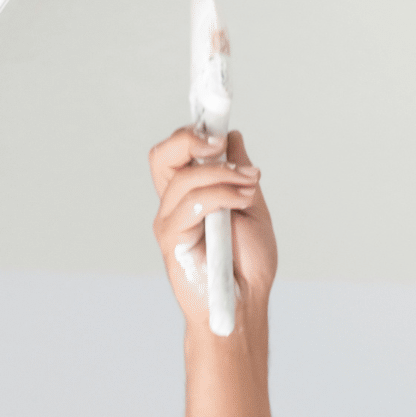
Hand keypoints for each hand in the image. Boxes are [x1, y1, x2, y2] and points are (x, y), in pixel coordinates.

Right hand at [149, 126, 278, 325]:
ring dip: (222, 174)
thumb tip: (231, 136)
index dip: (191, 131)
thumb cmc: (248, 264)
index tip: (216, 113)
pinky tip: (242, 203)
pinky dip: (220, 196)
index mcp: (192, 193)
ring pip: (183, 178)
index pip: (179, 152)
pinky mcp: (171, 239)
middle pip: (163, 156)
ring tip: (250, 187)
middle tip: (220, 144)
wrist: (245, 303)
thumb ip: (239, 173)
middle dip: (190, 139)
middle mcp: (175, 203)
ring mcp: (171, 220)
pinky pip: (191, 205)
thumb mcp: (253, 207)